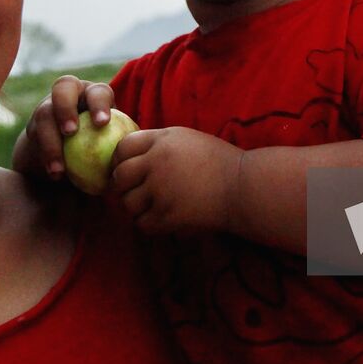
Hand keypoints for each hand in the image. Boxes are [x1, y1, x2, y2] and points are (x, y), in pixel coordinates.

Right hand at [12, 75, 116, 179]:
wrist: (70, 159)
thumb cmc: (103, 152)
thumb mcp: (114, 147)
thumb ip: (123, 149)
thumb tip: (138, 160)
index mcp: (94, 96)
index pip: (98, 91)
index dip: (100, 103)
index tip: (102, 124)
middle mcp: (69, 95)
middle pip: (64, 86)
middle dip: (67, 106)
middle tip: (72, 132)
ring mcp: (48, 108)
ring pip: (45, 113)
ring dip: (51, 140)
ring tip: (60, 167)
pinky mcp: (34, 127)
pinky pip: (36, 137)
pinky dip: (46, 156)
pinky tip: (56, 174)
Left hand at [111, 127, 242, 234]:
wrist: (243, 187)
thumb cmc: (218, 161)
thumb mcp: (186, 139)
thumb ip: (158, 144)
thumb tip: (130, 155)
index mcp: (162, 140)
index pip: (123, 147)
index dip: (119, 159)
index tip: (124, 168)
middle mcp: (157, 163)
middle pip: (120, 176)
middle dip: (122, 185)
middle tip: (131, 190)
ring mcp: (161, 191)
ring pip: (128, 202)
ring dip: (135, 206)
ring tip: (149, 205)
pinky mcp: (168, 216)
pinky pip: (142, 223)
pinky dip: (147, 222)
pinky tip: (160, 218)